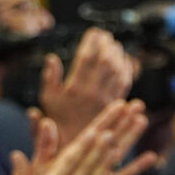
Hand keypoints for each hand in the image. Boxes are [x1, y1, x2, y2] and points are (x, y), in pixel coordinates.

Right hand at [1, 99, 157, 174]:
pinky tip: (149, 158)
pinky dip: (131, 172)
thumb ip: (25, 169)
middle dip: (115, 126)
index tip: (109, 111)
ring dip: (126, 141)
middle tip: (131, 106)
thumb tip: (21, 148)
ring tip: (140, 121)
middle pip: (96, 151)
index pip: (76, 148)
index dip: (95, 128)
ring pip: (107, 165)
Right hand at [38, 27, 135, 146]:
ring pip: (117, 71)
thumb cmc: (59, 120)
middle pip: (105, 61)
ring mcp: (106, 98)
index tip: (93, 32)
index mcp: (75, 89)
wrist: (75, 142)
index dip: (91, 42)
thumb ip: (50, 78)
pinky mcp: (115, 104)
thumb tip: (52, 59)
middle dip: (106, 45)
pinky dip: (127, 69)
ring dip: (118, 54)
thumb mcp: (47, 99)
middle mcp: (93, 93)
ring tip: (114, 44)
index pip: (86, 58)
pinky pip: (125, 83)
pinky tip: (126, 60)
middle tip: (105, 35)